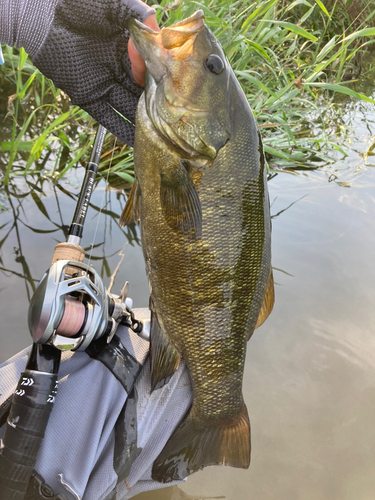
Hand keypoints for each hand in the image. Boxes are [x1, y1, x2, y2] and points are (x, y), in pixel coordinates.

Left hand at [32, 0, 155, 146]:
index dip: (159, 72)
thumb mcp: (112, 3)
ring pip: (130, 107)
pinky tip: (138, 142)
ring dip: (146, 120)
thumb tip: (157, 28)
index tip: (169, 77)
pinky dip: (123, 130)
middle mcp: (118, 67)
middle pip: (143, 90)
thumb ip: (136, 12)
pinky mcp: (87, 97)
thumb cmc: (74, 3)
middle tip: (177, 114)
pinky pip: (108, 118)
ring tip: (166, 135)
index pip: (150, 65)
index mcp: (126, 47)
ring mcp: (103, 84)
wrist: (39, 15)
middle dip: (158, 101)